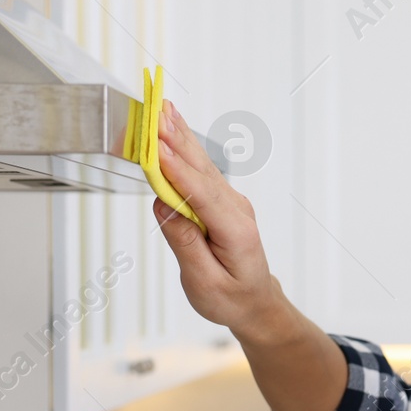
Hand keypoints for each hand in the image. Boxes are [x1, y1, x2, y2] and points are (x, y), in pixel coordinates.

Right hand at [149, 100, 280, 334]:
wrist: (255, 303)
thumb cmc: (231, 298)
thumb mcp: (205, 283)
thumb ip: (185, 243)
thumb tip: (164, 206)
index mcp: (236, 232)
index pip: (202, 195)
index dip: (176, 170)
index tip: (156, 148)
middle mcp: (236, 210)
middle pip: (201, 170)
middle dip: (176, 140)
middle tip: (155, 111)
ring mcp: (230, 202)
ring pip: (201, 165)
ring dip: (180, 135)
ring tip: (161, 108)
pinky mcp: (221, 200)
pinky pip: (200, 171)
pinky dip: (184, 147)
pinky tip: (173, 127)